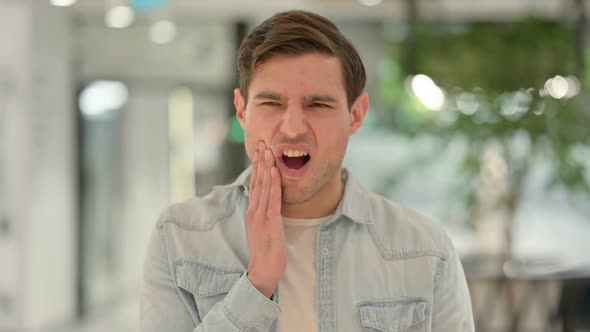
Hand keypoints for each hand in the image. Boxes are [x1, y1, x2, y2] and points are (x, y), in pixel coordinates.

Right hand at [246, 141, 285, 298]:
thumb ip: (264, 215)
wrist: (263, 271)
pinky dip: (272, 183)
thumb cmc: (266, 252)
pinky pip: (272, 199)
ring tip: (267, 150)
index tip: (259, 151)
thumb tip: (267, 203)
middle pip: (256, 181)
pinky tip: (273, 171)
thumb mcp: (263, 229)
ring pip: (263, 186)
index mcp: (253, 212)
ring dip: (265, 167)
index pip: (254, 185)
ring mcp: (261, 216)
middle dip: (259, 161)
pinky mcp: (270, 222)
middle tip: (261, 142)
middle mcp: (254, 211)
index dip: (257, 167)